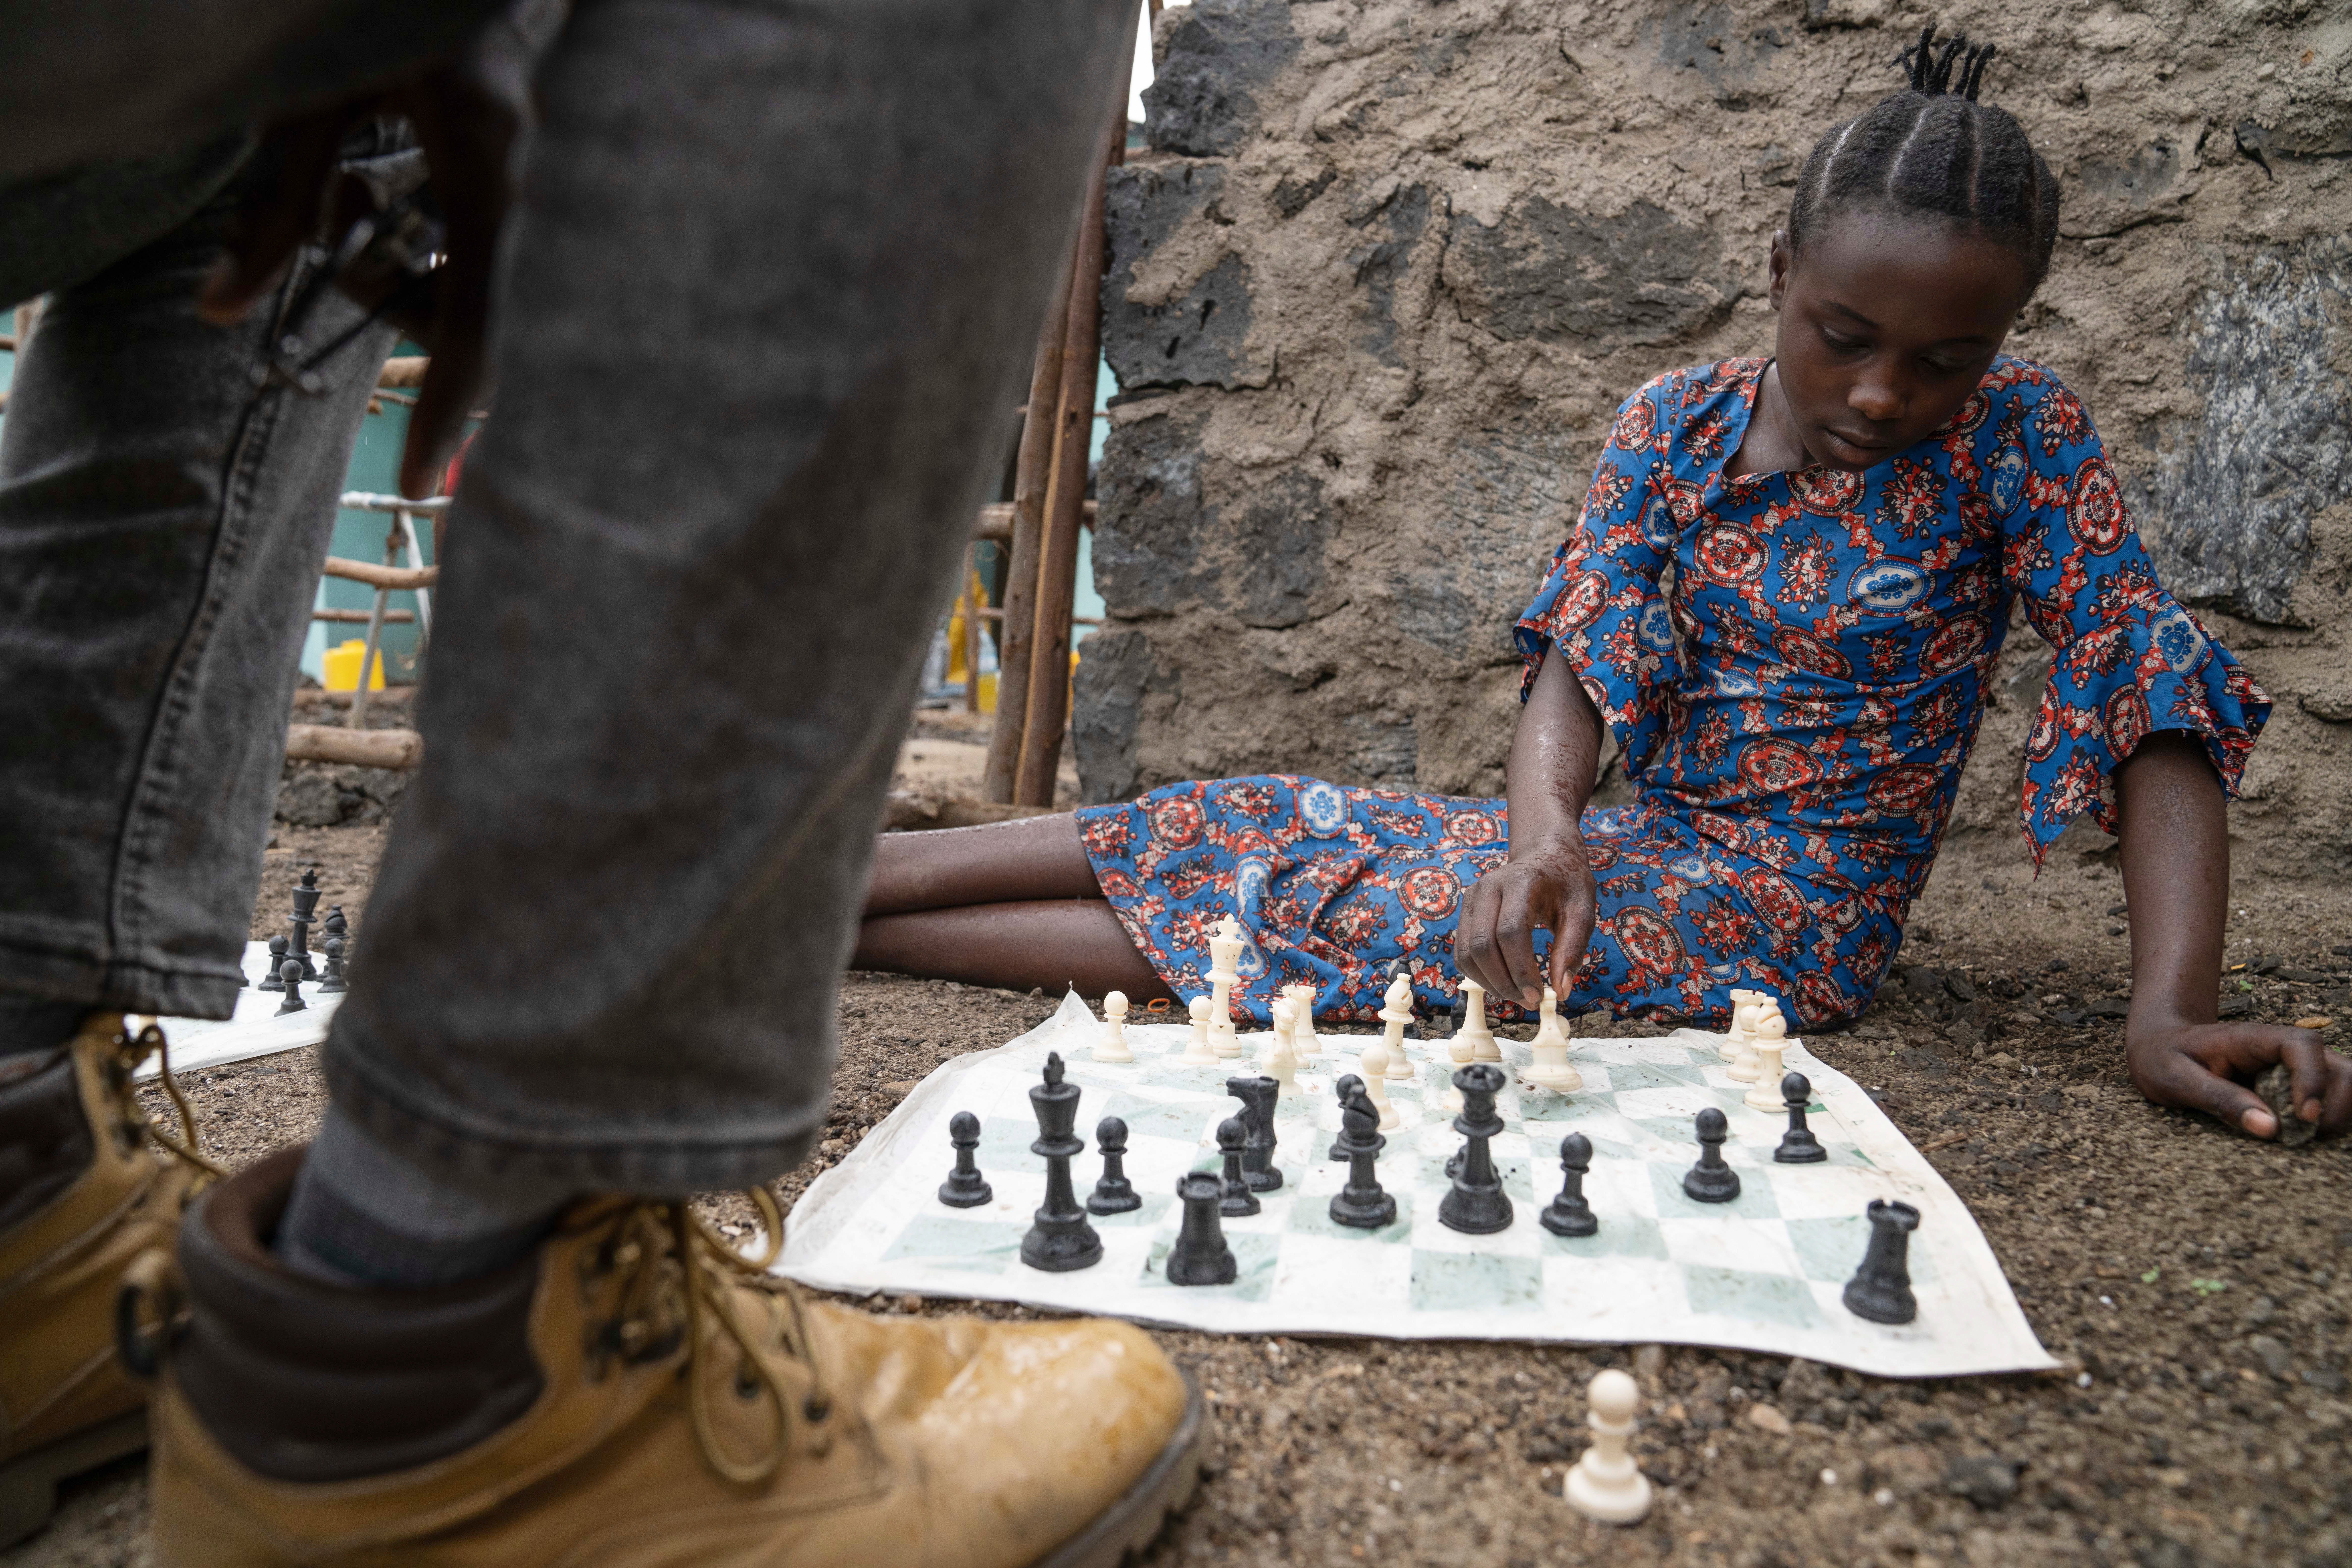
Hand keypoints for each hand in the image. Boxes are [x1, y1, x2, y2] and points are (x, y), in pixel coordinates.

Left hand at [197, 3, 547, 497]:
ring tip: (351, 191)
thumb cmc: (374, 12)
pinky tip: (378, 185)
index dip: (450, 409)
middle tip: (345, 222)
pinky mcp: (528, 167)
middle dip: (393, 297)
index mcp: (488, 166)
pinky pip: (481, 242)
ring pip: (475, 276)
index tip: (419, 480)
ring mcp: (540, 175)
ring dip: (398, 258)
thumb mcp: (307, 99)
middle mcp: (531, 181)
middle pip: (474, 307)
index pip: (480, 322)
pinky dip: (423, 236)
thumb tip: (217, 307)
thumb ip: (273, 207)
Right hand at [1455, 831, 1595, 1010]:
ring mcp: (1472, 898)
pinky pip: (1462, 952)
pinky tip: (1503, 983)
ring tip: (1518, 995)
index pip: (1510, 932)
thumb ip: (1572, 949)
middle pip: (1482, 945)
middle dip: (1504, 982)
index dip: (1521, 969)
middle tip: (1530, 1002)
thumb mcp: (1583, 910)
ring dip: (1489, 983)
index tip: (1539, 996)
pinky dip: (1479, 975)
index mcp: (1520, 881)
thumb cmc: (1566, 883)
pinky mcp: (1466, 911)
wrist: (1544, 854)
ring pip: (1466, 953)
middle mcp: (1488, 887)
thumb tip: (1561, 992)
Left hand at [2126, 1012, 2351, 1138]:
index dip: (2313, 1080)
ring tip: (2303, 1134)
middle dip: (2334, 1103)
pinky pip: (2329, 1098)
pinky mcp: (2294, 1085)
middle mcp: (2281, 1049)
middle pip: (2338, 1067)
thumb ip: (2221, 1099)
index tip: (2304, 1116)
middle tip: (2305, 1133)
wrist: (2158, 1045)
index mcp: (2252, 1039)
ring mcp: (2293, 1067)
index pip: (2303, 1046)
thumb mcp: (2177, 1079)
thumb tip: (2270, 1128)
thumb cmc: (2164, 1057)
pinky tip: (2300, 1133)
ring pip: (2343, 1082)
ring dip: (2336, 1112)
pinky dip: (2327, 1117)